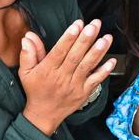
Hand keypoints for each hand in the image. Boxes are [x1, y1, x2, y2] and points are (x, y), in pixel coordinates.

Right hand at [20, 19, 115, 134]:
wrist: (44, 115)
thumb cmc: (35, 90)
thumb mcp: (25, 72)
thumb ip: (28, 54)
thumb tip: (28, 36)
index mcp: (48, 70)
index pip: (59, 51)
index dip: (69, 37)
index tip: (78, 24)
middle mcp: (62, 77)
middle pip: (76, 56)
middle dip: (86, 40)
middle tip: (95, 25)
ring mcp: (75, 85)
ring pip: (87, 66)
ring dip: (98, 52)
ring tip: (106, 38)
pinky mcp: (84, 93)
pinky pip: (96, 80)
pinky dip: (105, 71)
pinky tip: (112, 60)